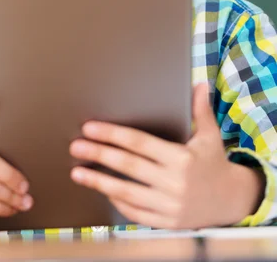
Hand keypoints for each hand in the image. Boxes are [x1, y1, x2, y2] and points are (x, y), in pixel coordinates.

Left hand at [70, 84, 264, 229]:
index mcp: (182, 158)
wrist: (231, 200)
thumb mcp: (210, 135)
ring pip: (127, 193)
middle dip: (99, 155)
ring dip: (99, 182)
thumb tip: (198, 83)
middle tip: (76, 147)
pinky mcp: (166, 222)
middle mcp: (175, 183)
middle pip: (128, 166)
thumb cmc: (214, 162)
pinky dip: (118, 203)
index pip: (139, 143)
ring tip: (78, 173)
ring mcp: (170, 206)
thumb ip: (200, 110)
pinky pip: (136, 213)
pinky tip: (102, 191)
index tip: (90, 128)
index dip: (112, 134)